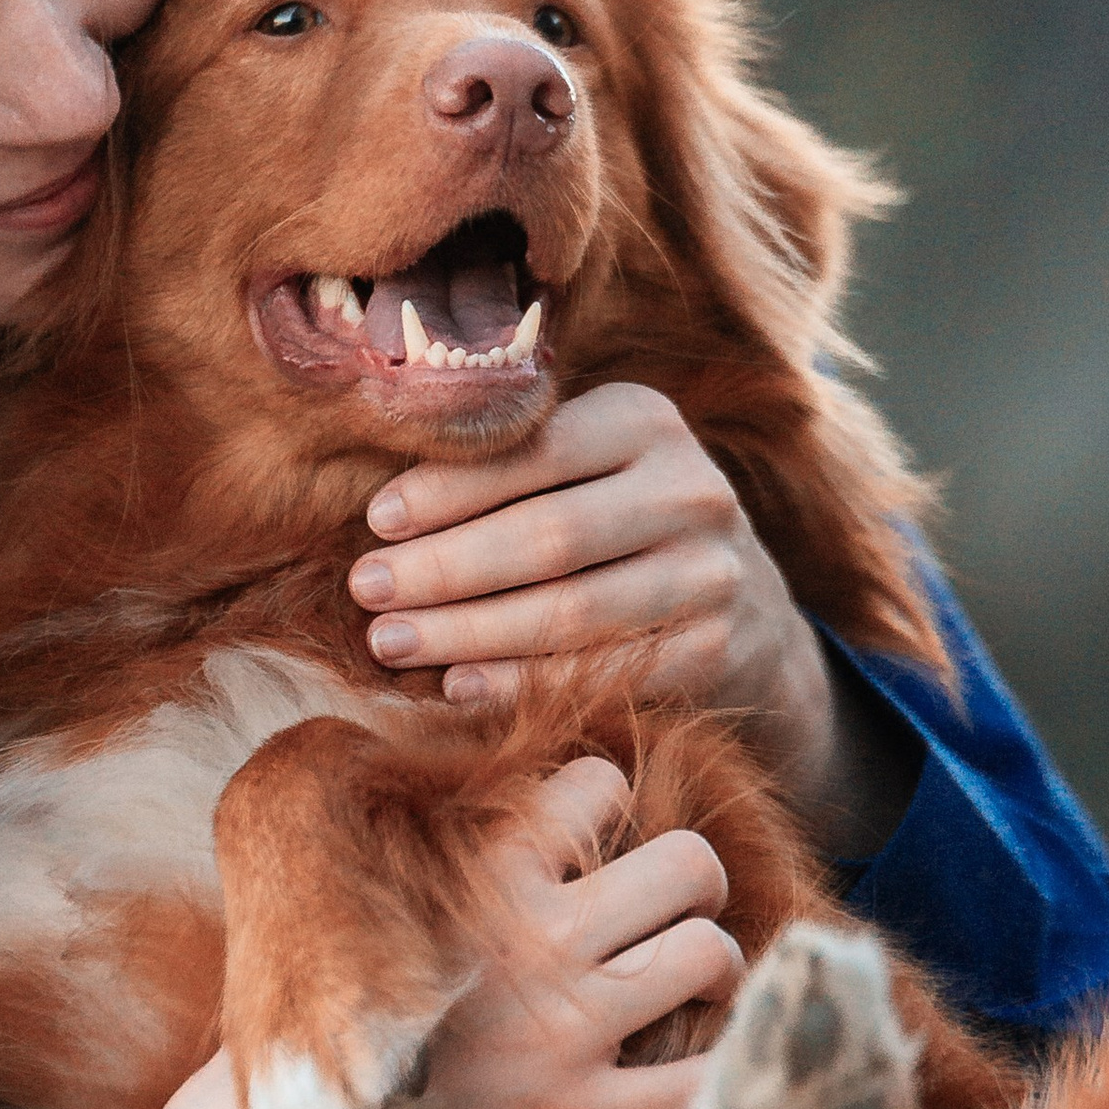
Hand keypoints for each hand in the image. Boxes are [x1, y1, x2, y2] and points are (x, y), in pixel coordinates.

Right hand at [82, 760, 740, 1108]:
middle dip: (694, 879)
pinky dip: (712, 1071)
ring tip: (687, 980)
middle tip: (671, 906)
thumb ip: (431, 856)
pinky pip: (698, 1082)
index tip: (591, 838)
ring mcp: (564, 1034)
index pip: (598, 782)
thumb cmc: (314, 1026)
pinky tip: (690, 1066)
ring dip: (712, 966)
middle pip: (690, 862)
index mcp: (478, 876)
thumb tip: (473, 798)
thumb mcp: (354, 907)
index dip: (608, 802)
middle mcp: (536, 943)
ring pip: (710, 955)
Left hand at [348, 380, 913, 850]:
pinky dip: (520, 683)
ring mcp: (712, 574)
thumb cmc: (614, 522)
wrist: (743, 606)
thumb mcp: (583, 466)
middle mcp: (693, 490)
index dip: (450, 489)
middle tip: (366, 590)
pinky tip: (456, 687)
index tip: (375, 520)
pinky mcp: (715, 650)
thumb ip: (508, 468)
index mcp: (646, 420)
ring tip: (390, 642)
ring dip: (467, 632)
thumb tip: (380, 514)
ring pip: (571, 610)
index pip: (535, 452)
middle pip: (549, 536)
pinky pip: (600, 672)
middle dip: (444, 567)